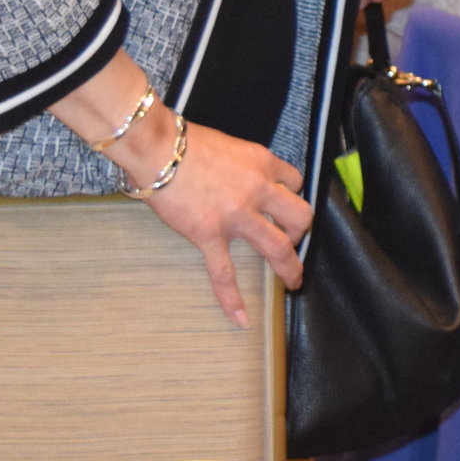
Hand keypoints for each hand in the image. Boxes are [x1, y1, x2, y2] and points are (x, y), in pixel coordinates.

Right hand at [128, 113, 313, 327]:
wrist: (159, 149)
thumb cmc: (187, 143)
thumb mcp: (230, 145)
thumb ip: (244, 165)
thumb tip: (244, 179)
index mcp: (263, 163)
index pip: (295, 182)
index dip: (292, 196)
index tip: (284, 207)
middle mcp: (258, 189)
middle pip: (300, 216)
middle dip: (301, 233)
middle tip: (293, 243)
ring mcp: (236, 215)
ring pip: (277, 246)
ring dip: (290, 267)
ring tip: (292, 281)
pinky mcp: (210, 234)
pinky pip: (224, 272)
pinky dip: (232, 298)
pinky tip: (241, 318)